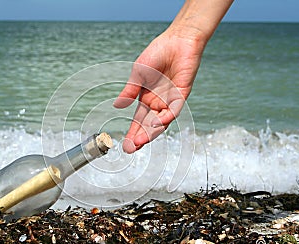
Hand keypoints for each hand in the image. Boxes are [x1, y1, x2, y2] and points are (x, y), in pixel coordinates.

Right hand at [114, 30, 203, 152]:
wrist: (177, 40)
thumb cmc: (157, 53)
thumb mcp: (138, 74)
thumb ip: (130, 91)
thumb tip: (117, 105)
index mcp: (146, 98)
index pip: (139, 120)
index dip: (133, 132)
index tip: (125, 145)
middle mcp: (158, 102)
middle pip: (149, 125)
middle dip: (140, 137)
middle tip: (131, 149)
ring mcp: (170, 100)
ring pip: (161, 122)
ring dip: (151, 132)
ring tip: (140, 141)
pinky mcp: (181, 94)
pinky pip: (174, 110)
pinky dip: (165, 117)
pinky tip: (156, 123)